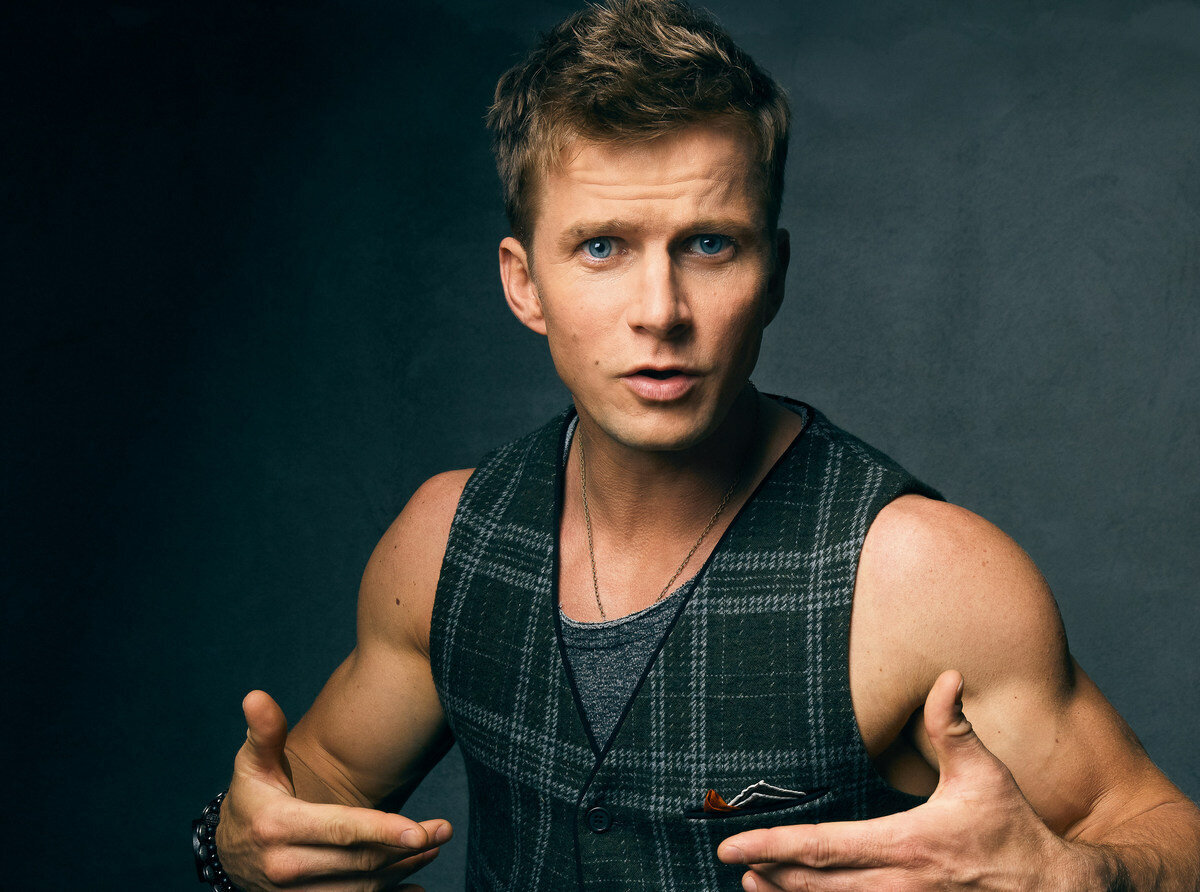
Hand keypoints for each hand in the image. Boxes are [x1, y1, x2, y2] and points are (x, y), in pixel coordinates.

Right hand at [215, 690, 451, 890]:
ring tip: (434, 847)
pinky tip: (416, 885)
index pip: (340, 830)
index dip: (382, 831)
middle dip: (407, 847)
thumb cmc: (251, 798)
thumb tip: (256, 696)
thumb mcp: (252, 765)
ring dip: (403, 869)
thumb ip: (265, 732)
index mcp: (278, 827)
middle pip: (361, 862)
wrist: (227, 853)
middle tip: (444, 830)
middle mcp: (285, 867)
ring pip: (363, 889)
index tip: (421, 831)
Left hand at [717, 670, 1100, 890]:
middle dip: (772, 874)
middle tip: (735, 863)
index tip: (732, 846)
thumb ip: (954, 727)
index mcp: (907, 844)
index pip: (824, 846)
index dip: (773, 845)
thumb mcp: (985, 775)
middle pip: (817, 885)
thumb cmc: (1015, 831)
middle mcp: (901, 883)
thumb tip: (946, 676)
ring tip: (755, 886)